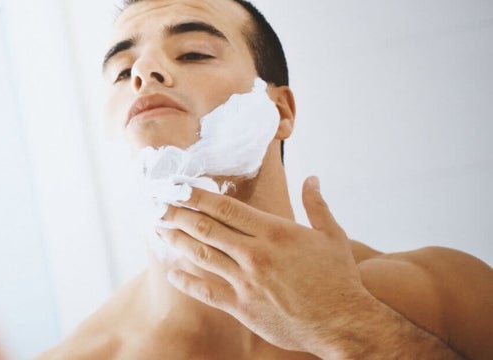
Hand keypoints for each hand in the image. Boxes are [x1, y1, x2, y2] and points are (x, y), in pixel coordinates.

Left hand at [157, 176, 369, 353]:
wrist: (343, 323)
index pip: (225, 207)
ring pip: (202, 255)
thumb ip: (317, 205)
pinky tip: (173, 272)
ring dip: (177, 240)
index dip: (197, 196)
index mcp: (273, 232)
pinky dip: (186, 280)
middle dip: (177, 213)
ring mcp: (246, 281)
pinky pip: (206, 291)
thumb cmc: (338, 279)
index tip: (178, 188)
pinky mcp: (242, 306)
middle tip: (158, 205)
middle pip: (206, 227)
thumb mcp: (332, 236)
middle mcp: (255, 253)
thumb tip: (312, 179)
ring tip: (159, 229)